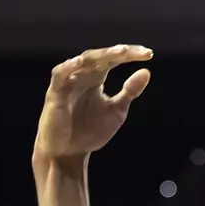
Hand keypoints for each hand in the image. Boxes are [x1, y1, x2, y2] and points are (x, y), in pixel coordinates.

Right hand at [33, 45, 151, 164]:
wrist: (70, 154)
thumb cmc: (91, 131)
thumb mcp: (117, 111)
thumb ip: (130, 91)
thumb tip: (146, 71)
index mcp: (97, 78)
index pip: (114, 60)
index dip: (130, 55)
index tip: (148, 54)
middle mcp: (83, 76)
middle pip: (101, 57)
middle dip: (119, 53)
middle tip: (136, 52)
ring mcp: (69, 83)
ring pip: (83, 61)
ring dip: (100, 56)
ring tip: (118, 53)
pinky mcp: (55, 93)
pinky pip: (59, 75)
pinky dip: (68, 67)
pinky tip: (80, 62)